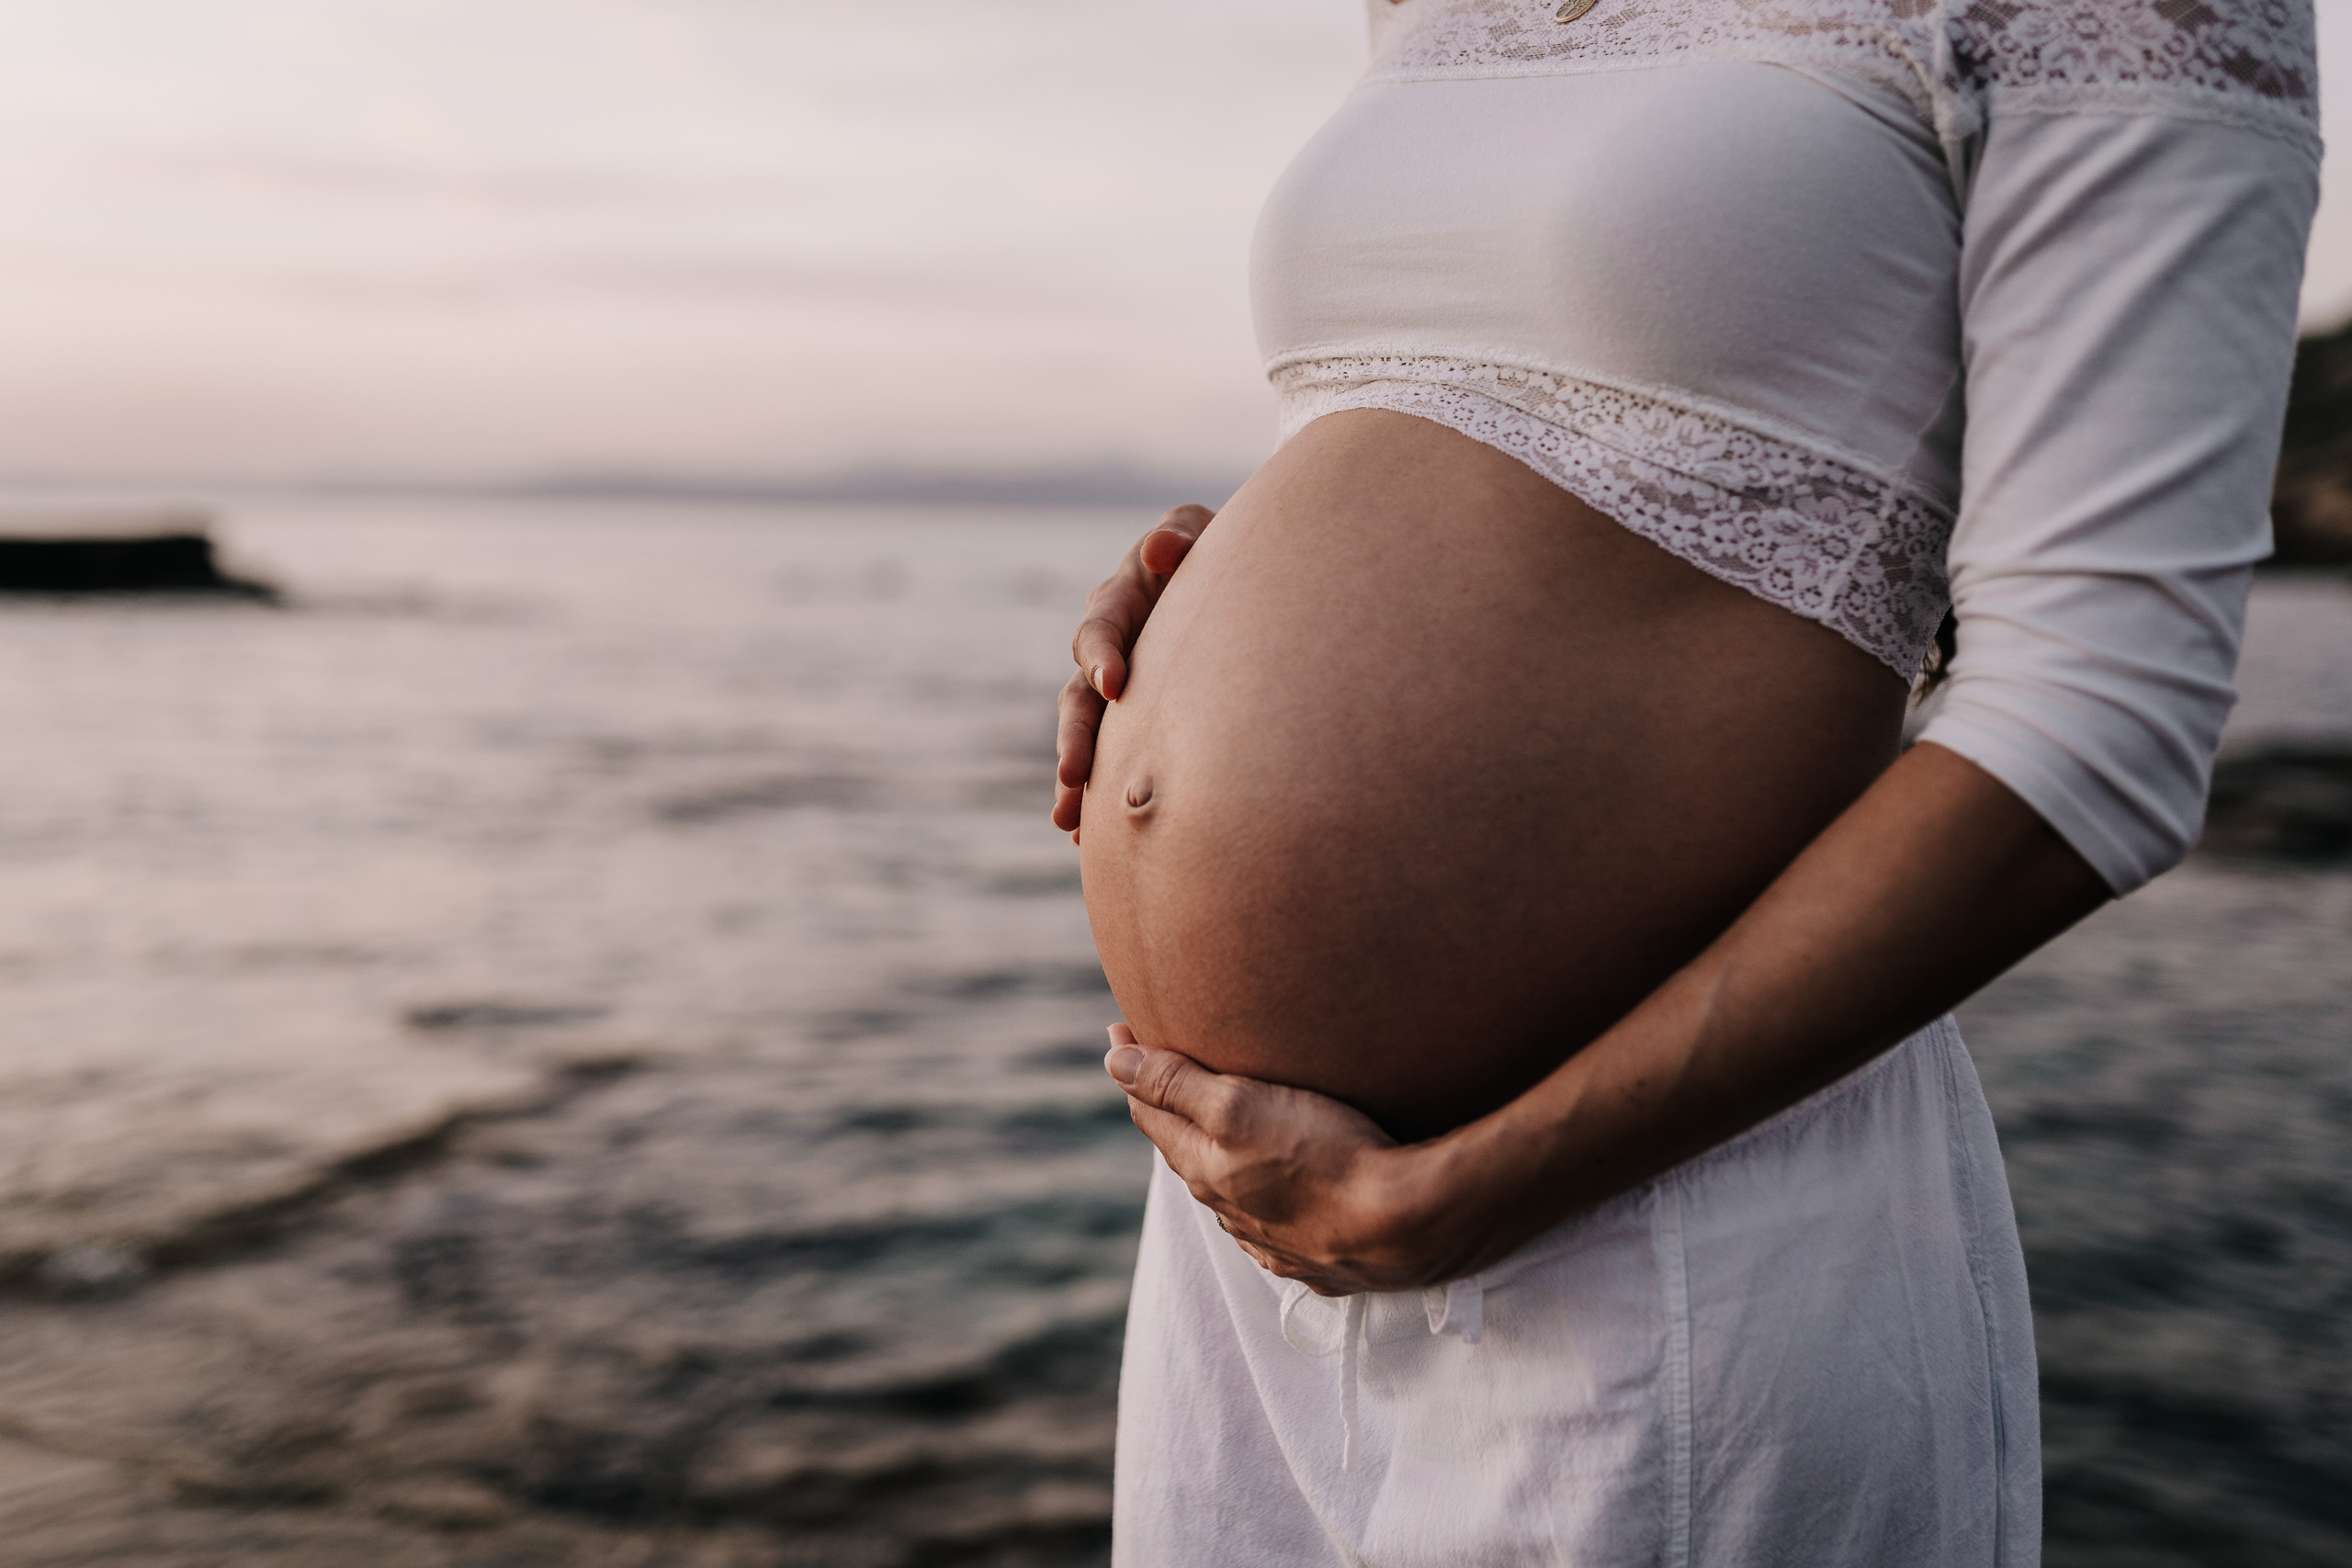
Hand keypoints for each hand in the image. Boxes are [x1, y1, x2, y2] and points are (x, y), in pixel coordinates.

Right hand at [1053, 505, 1214, 838]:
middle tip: (1073, 775)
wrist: (1237, 582)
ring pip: (1087, 736)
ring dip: (1074, 777)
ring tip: (1067, 819)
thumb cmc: (1222, 551)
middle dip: (1075, 737)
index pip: (1100, 629)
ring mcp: (1118, 689)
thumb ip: (1181, 536)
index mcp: (1122, 600)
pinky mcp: (1132, 720)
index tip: (1114, 687)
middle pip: (1079, 695)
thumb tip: (1161, 552)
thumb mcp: (1204, 532)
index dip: (1102, 655)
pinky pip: (1107, 759)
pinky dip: (1096, 796)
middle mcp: (1110, 649)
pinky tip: (1088, 839)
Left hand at [1104, 1023, 1465, 1295]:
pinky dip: (1266, 1201)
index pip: (1151, 1113)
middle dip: (1173, 1110)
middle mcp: (1229, 1211)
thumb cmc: (1323, 1155)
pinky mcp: (1316, 1260)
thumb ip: (1175, 1085)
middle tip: (1168, 1069)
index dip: (1133, 1069)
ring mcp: (1272, 1242)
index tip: (1123, 1027)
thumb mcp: (1239, 1106)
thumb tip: (1113, 1061)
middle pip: (1187, 1152)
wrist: (1405, 1227)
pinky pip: (1275, 1228)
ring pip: (1230, 1192)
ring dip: (1221, 1158)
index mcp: (1204, 1169)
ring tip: (1230, 1126)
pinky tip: (1282, 1194)